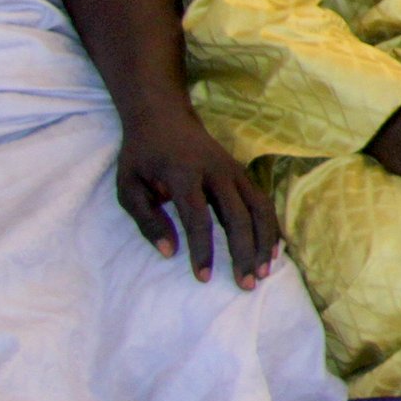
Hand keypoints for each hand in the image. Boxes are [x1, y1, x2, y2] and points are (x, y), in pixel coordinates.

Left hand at [114, 112, 279, 286]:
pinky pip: (263, 202)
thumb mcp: (128, 186)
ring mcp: (234, 170)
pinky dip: (270, 228)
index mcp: (184, 174)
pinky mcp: (242, 172)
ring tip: (265, 272)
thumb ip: (147, 220)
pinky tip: (272, 250)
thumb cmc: (141, 155)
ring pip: (259, 209)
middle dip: (244, 253)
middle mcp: (216, 171)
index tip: (204, 278)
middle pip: (238, 217)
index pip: (199, 218)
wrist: (163, 115)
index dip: (203, 250)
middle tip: (246, 285)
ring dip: (265, 242)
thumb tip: (169, 252)